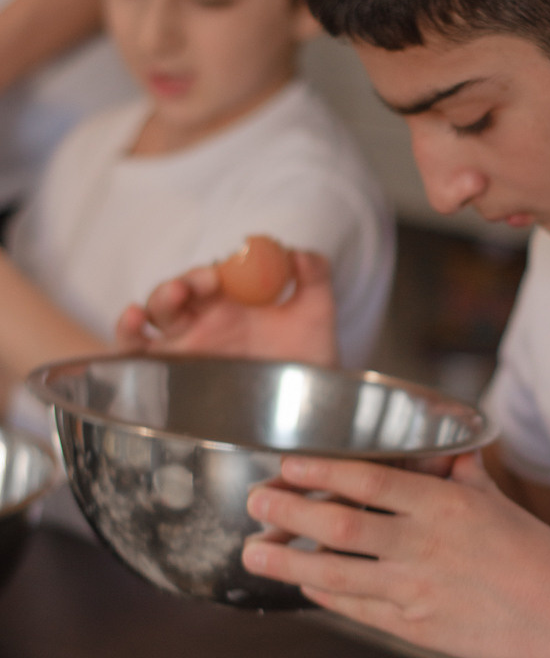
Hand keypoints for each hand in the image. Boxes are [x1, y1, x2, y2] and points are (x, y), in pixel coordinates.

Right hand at [114, 249, 337, 364]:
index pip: (205, 277)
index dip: (206, 272)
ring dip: (155, 302)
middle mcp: (202, 322)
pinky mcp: (171, 376)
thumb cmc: (308, 358)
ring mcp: (185, 348)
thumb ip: (314, 277)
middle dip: (179, 285)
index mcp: (229, 302)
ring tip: (167, 298)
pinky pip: (137, 353)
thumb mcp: (316, 314)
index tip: (219, 274)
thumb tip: (299, 254)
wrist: (312, 404)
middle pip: (174, 295)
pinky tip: (131, 321)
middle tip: (198, 285)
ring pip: (152, 319)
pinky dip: (125, 335)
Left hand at [241, 451, 549, 657]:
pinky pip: (357, 609)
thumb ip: (460, 476)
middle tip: (255, 502)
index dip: (319, 471)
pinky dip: (325, 595)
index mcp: (444, 505)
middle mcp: (424, 545)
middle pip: (338, 524)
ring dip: (286, 562)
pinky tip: (305, 582)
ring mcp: (417, 590)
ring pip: (335, 573)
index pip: (368, 481)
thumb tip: (441, 453)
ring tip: (254, 552)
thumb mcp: (497, 502)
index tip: (286, 465)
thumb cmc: (536, 555)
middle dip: (287, 512)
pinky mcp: (416, 628)